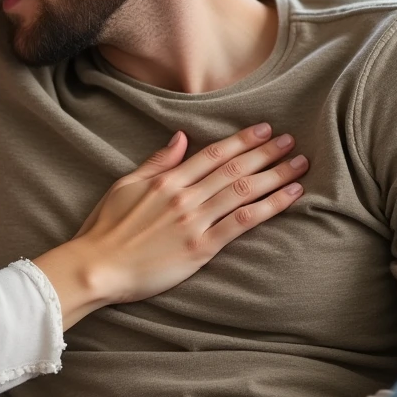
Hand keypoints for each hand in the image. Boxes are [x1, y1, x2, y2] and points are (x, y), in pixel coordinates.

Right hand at [63, 124, 306, 307]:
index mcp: (166, 181)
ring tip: (300, 164)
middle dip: (266, 152)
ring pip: (244, 191)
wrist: (96, 267)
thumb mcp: (125, 186)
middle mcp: (184, 197)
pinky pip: (242, 223)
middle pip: (234, 169)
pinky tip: (290, 197)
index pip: (212, 154)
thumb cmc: (105, 229)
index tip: (264, 129)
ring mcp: (194, 222)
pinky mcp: (200, 248)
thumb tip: (181, 138)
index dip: (241, 140)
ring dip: (276, 175)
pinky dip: (269, 207)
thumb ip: (156, 162)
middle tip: (292, 140)